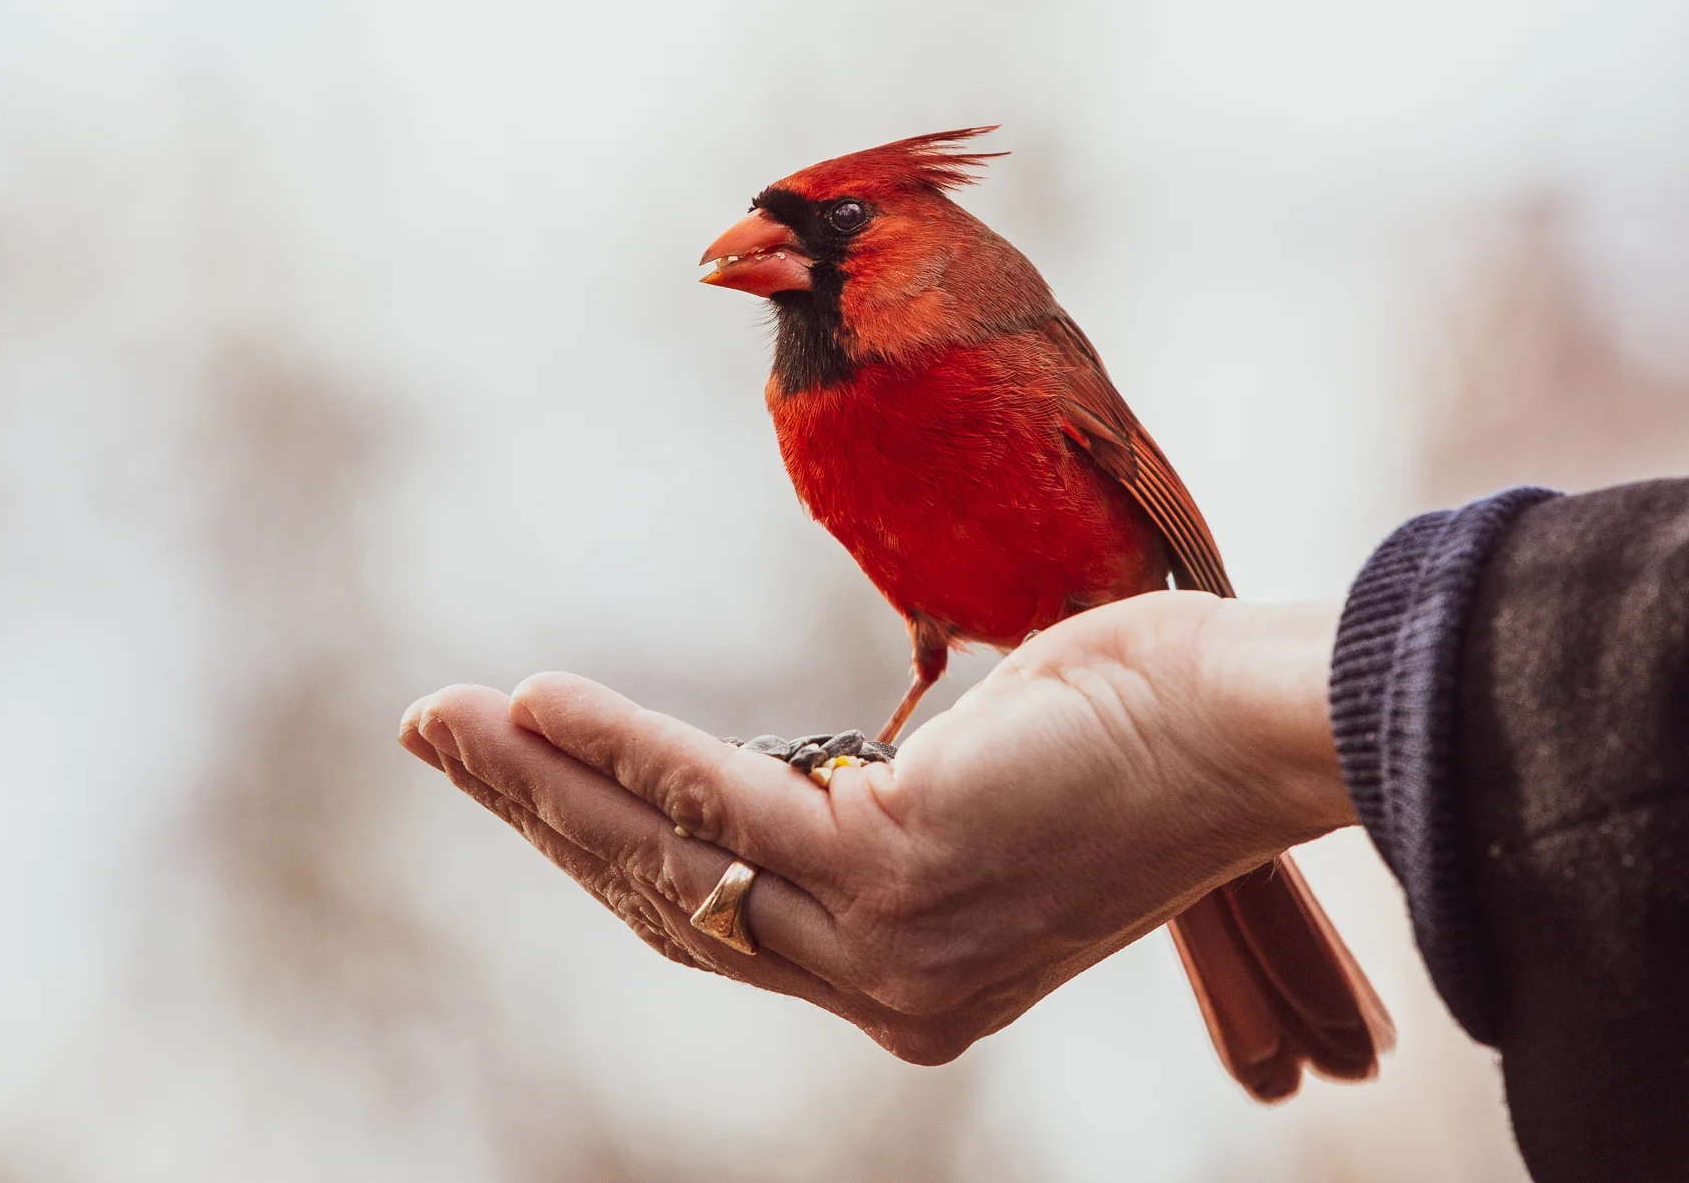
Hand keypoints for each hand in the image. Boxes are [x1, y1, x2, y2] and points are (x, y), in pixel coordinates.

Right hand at [398, 591, 1352, 1063]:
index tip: (521, 770)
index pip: (717, 918)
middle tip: (435, 736)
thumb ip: (891, 808)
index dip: (601, 848)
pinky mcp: (902, 867)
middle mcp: (893, 985)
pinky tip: (532, 702)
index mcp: (909, 974)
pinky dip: (614, 746)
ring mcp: (895, 941)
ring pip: (671, 859)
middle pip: (667, 904)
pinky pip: (722, 800)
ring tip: (445, 721)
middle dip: (535, 819)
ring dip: (539, 781)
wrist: (1253, 724)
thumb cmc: (1145, 719)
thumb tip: (825, 784)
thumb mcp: (993, 782)